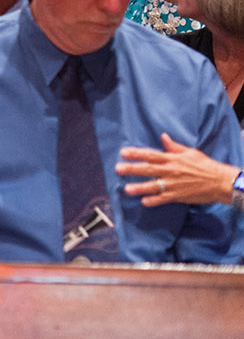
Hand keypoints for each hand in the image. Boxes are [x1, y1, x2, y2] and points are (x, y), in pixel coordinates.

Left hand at [116, 132, 239, 205]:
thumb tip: (163, 136)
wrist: (221, 182)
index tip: (123, 152)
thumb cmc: (205, 165)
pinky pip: (164, 199)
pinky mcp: (179, 196)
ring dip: (140, 187)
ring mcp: (174, 184)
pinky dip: (155, 201)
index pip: (151, 155)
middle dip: (132, 169)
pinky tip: (144, 202)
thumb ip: (173, 147)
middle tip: (118, 169)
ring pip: (154, 186)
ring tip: (127, 189)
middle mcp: (171, 171)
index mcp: (172, 159)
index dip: (136, 153)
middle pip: (148, 169)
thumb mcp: (190, 152)